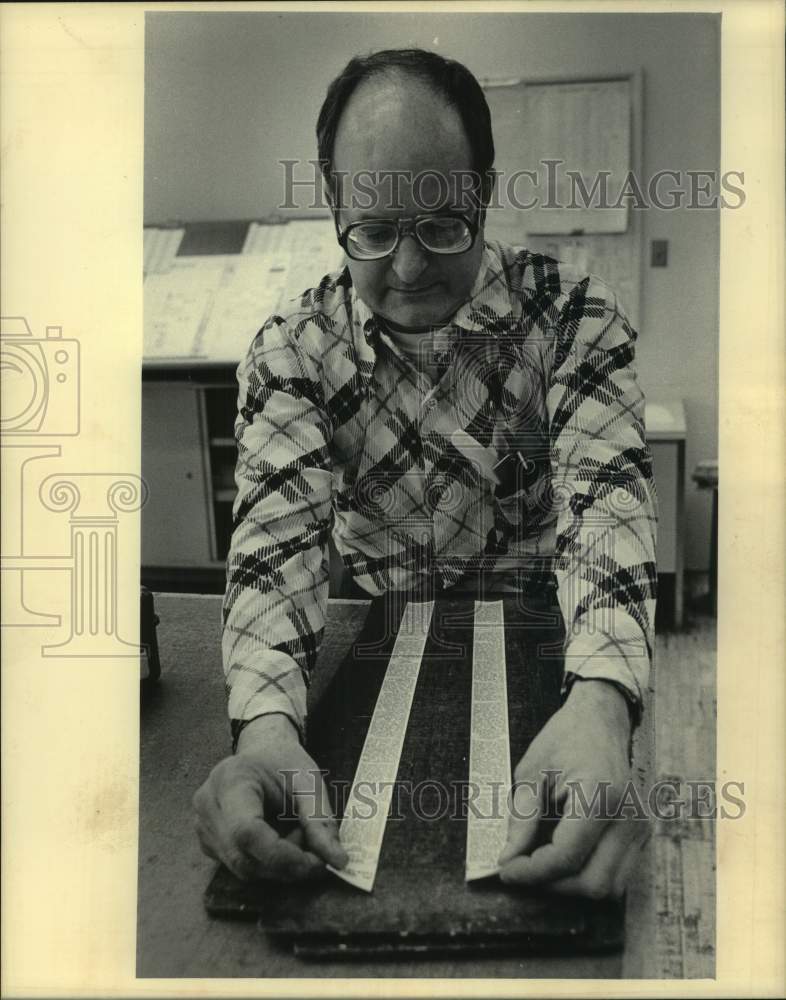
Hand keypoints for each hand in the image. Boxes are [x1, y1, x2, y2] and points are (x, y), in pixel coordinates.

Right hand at [193, 714, 347, 881]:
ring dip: (279, 865)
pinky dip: (267, 863)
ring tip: (297, 836)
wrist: (262, 752)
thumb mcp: (309, 782)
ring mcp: (202, 827)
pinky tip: (280, 840)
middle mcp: (208, 806)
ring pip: (243, 868)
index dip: (282, 855)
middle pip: (244, 857)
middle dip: (286, 864)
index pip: (247, 831)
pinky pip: (240, 866)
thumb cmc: (284, 762)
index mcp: (230, 781)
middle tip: (316, 853)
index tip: (317, 862)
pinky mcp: (208, 843)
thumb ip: (320, 821)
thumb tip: (338, 861)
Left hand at [498, 680, 647, 898]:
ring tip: (541, 864)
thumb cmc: (566, 737)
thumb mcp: (532, 770)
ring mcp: (641, 827)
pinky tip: (563, 857)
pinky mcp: (642, 834)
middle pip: (592, 883)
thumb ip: (522, 818)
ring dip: (571, 885)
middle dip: (551, 885)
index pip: (567, 856)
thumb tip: (510, 858)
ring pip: (609, 888)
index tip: (507, 870)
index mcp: (600, 794)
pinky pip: (617, 874)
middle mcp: (628, 816)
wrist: (601, 718)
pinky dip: (588, 875)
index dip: (532, 871)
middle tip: (520, 869)